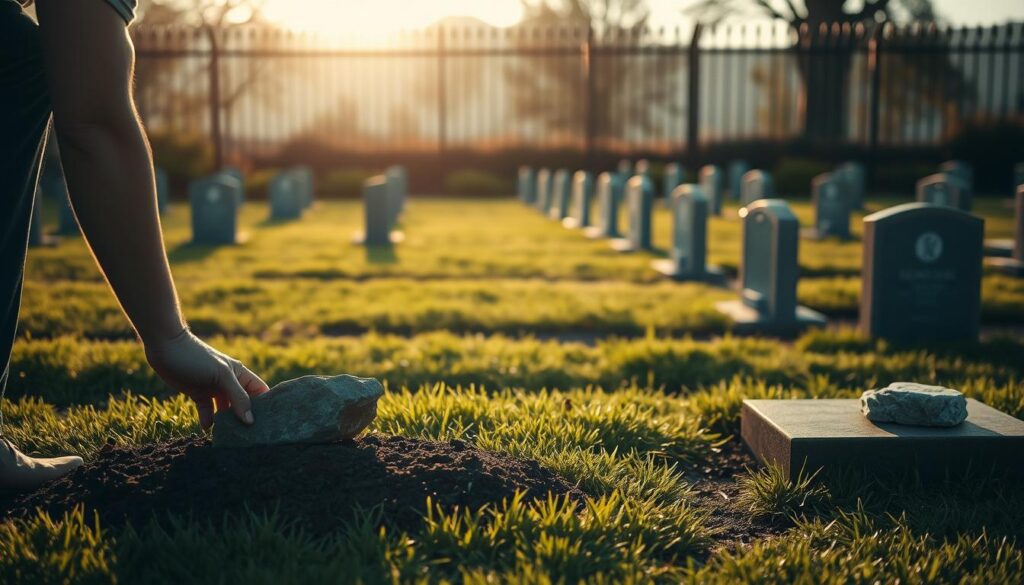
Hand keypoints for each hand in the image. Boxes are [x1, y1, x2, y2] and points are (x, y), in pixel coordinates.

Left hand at [144, 328, 269, 428]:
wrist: (166, 348)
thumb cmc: (198, 358)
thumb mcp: (222, 376)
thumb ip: (237, 397)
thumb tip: (250, 420)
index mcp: (240, 374)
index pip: (260, 391)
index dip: (266, 405)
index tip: (269, 423)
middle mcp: (229, 382)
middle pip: (243, 403)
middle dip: (246, 417)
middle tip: (249, 435)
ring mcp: (213, 389)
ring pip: (225, 409)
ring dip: (227, 421)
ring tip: (229, 435)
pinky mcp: (198, 393)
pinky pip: (207, 411)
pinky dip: (207, 419)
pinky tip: (206, 426)